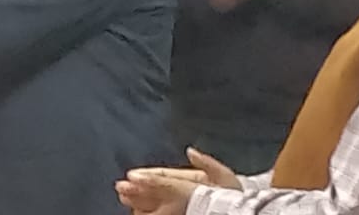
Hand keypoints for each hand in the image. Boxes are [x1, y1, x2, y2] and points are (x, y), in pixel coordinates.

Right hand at [115, 147, 238, 214]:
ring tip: (122, 197)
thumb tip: (189, 150)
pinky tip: (136, 210)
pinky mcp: (179, 213)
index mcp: (195, 182)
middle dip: (138, 188)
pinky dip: (147, 211)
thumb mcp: (225, 179)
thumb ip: (206, 165)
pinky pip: (160, 213)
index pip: (167, 176)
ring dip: (138, 199)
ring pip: (155, 203)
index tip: (132, 175)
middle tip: (120, 187)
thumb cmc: (238, 200)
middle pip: (158, 190)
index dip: (149, 176)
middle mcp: (186, 194)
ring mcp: (183, 206)